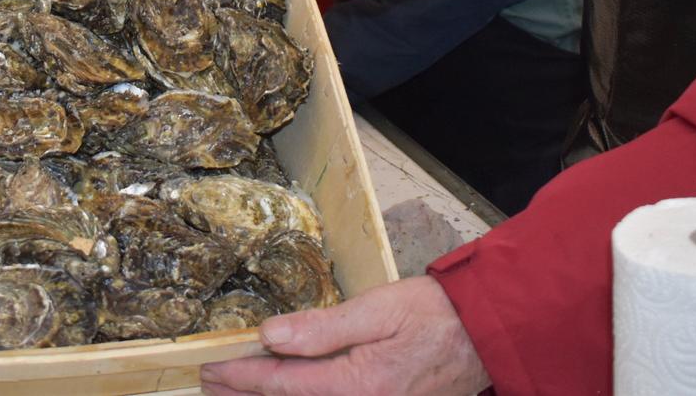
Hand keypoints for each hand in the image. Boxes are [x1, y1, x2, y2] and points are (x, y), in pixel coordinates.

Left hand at [200, 277, 488, 395]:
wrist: (486, 336)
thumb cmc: (435, 315)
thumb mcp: (377, 309)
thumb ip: (322, 327)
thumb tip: (271, 335)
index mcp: (359, 384)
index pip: (283, 384)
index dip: (242, 376)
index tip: (210, 367)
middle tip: (208, 384)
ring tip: (232, 394)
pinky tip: (283, 395)